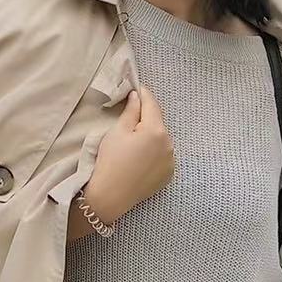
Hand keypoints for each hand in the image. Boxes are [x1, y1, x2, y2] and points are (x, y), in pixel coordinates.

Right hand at [87, 85, 175, 220]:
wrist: (111, 195)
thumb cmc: (111, 160)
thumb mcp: (118, 131)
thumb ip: (131, 111)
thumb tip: (137, 96)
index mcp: (157, 131)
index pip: (152, 104)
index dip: (143, 94)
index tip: (136, 87)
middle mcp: (169, 145)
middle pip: (157, 122)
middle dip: (146, 116)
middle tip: (130, 115)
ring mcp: (171, 161)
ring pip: (161, 139)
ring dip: (151, 135)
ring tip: (134, 140)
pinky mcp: (168, 174)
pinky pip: (163, 155)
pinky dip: (154, 151)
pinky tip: (140, 156)